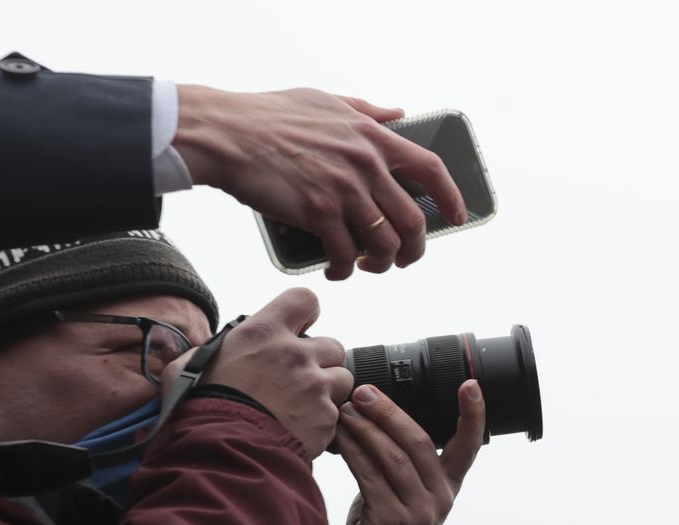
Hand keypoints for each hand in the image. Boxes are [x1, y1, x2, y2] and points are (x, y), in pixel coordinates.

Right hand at [163, 288, 351, 458]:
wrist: (219, 452)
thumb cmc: (199, 409)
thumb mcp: (190, 368)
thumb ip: (212, 353)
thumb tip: (215, 352)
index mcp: (263, 333)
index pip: (304, 300)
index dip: (305, 313)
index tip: (301, 326)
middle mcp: (296, 355)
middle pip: (333, 346)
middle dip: (320, 361)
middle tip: (296, 379)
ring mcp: (316, 387)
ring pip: (342, 380)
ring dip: (327, 391)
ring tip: (299, 406)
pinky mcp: (326, 419)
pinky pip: (335, 416)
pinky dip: (321, 423)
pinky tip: (296, 430)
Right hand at [173, 86, 466, 279]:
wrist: (223, 133)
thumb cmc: (267, 115)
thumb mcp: (326, 100)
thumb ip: (366, 110)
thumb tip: (399, 114)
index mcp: (372, 137)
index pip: (430, 169)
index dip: (450, 198)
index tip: (455, 217)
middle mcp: (365, 164)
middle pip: (414, 221)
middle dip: (415, 249)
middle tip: (403, 258)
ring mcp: (343, 190)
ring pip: (385, 244)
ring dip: (381, 264)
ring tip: (369, 266)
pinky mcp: (317, 213)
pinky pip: (345, 254)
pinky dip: (344, 269)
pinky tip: (337, 271)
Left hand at [332, 381, 484, 524]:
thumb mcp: (409, 493)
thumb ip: (404, 461)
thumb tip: (378, 414)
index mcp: (450, 486)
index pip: (469, 446)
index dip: (473, 415)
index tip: (471, 385)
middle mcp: (441, 497)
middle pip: (418, 442)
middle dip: (389, 412)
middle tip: (363, 392)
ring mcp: (419, 511)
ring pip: (392, 456)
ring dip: (365, 428)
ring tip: (344, 410)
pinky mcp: (392, 521)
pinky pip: (370, 476)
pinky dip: (352, 452)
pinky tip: (340, 438)